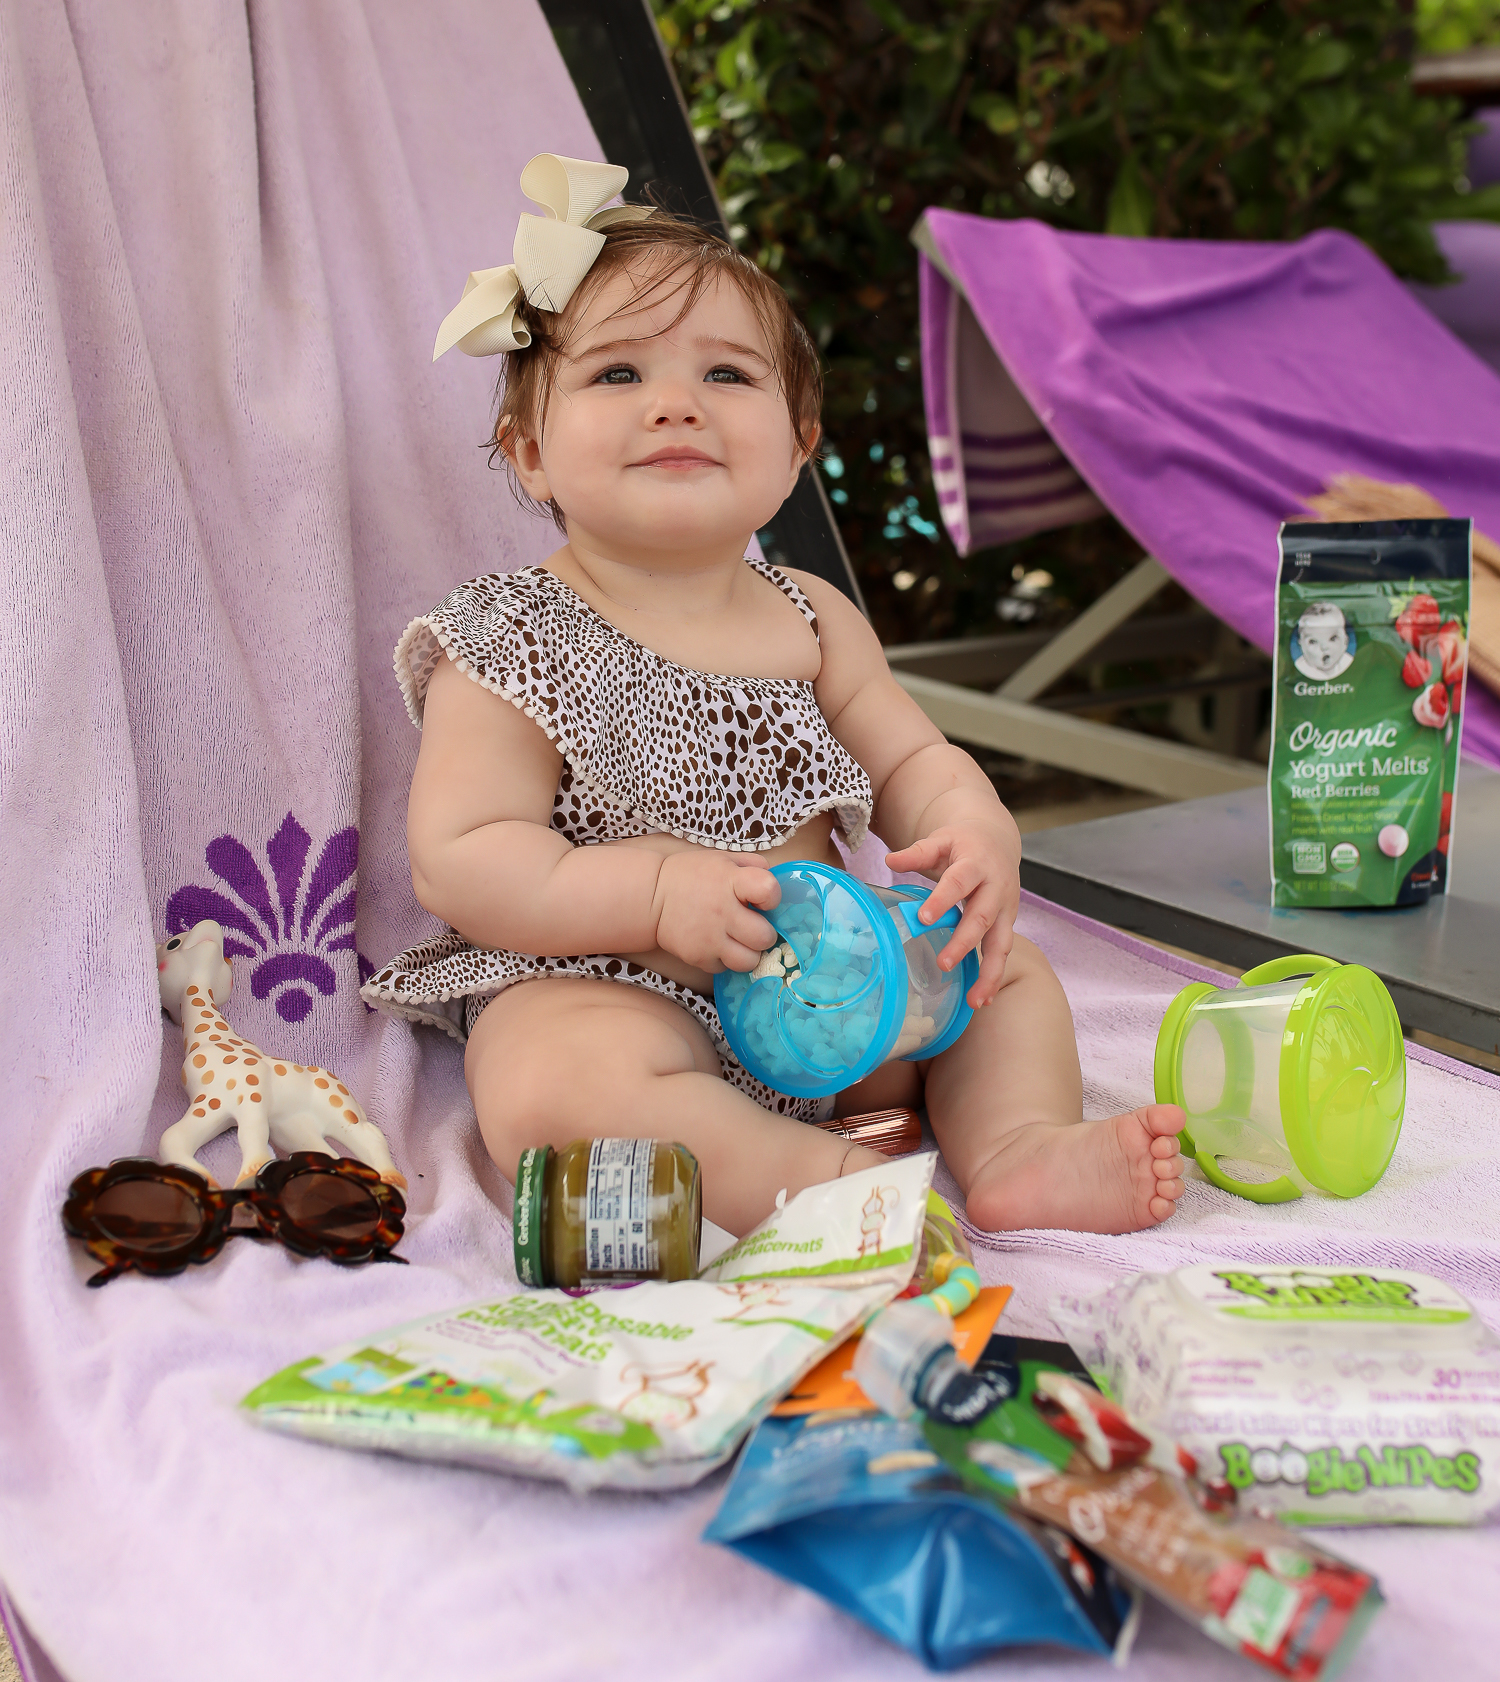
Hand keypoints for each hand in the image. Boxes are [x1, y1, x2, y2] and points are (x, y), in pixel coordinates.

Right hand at [652, 849, 780, 972]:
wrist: (652, 897)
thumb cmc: (692, 876)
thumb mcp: (722, 859)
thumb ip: (753, 866)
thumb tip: (776, 882)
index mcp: (730, 881)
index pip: (768, 891)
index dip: (772, 897)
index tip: (762, 899)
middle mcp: (721, 911)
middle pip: (764, 937)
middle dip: (763, 933)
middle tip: (752, 927)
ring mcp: (709, 938)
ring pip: (749, 961)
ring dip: (749, 952)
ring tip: (739, 941)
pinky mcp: (697, 957)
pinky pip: (725, 968)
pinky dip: (725, 960)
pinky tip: (718, 946)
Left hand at [885, 820, 1019, 1007]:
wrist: (998, 841)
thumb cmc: (963, 844)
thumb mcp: (941, 840)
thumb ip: (918, 852)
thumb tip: (888, 860)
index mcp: (976, 864)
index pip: (958, 882)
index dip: (942, 900)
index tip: (923, 919)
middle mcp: (996, 888)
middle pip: (982, 917)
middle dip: (965, 942)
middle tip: (943, 964)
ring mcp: (1006, 908)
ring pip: (1001, 943)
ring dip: (989, 972)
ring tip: (975, 999)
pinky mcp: (1007, 924)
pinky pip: (1004, 953)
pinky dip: (995, 976)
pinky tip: (983, 998)